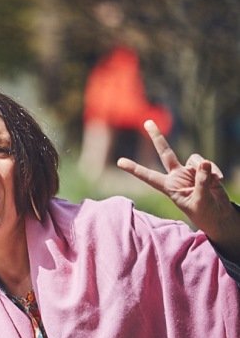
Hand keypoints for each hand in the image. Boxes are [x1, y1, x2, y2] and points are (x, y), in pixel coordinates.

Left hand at [117, 120, 233, 237]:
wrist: (219, 215)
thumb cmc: (204, 213)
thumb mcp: (200, 201)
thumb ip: (201, 182)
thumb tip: (203, 162)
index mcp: (169, 187)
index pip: (149, 176)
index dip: (135, 169)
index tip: (119, 162)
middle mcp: (176, 176)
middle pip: (165, 153)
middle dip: (157, 137)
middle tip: (147, 121)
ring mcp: (190, 172)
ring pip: (194, 159)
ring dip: (204, 170)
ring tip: (212, 184)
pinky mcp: (204, 170)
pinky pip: (207, 163)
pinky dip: (214, 171)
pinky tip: (219, 181)